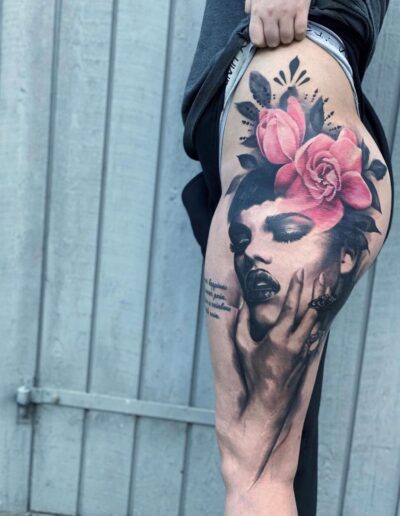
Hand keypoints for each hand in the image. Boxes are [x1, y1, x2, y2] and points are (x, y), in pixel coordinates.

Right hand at [234, 268, 328, 415]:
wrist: (270, 400)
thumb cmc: (254, 373)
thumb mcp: (243, 348)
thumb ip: (241, 324)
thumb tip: (241, 304)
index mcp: (278, 338)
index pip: (290, 308)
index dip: (296, 289)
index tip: (300, 273)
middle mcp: (295, 342)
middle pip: (311, 312)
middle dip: (317, 292)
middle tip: (322, 275)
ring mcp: (304, 350)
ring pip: (317, 322)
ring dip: (320, 304)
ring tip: (325, 288)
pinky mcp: (307, 356)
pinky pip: (316, 333)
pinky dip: (319, 320)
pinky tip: (321, 312)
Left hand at [244, 0, 310, 47]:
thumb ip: (251, 4)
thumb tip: (249, 14)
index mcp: (258, 11)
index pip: (257, 39)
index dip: (262, 43)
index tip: (266, 38)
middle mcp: (270, 14)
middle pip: (273, 42)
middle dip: (276, 42)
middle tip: (279, 35)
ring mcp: (286, 12)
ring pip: (286, 39)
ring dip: (288, 39)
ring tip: (289, 32)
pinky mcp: (300, 9)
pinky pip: (300, 31)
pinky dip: (300, 35)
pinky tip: (298, 30)